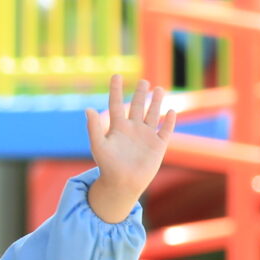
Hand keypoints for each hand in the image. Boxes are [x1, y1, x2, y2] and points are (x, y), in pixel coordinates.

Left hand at [84, 74, 175, 223]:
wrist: (122, 184)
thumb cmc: (107, 166)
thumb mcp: (98, 145)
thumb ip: (94, 128)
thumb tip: (88, 109)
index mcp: (117, 128)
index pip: (115, 104)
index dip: (116, 90)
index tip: (116, 75)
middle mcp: (132, 129)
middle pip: (137, 107)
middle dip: (140, 94)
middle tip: (143, 82)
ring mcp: (146, 136)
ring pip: (152, 115)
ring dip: (156, 102)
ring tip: (159, 89)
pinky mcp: (158, 146)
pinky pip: (165, 131)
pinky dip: (169, 122)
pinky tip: (171, 112)